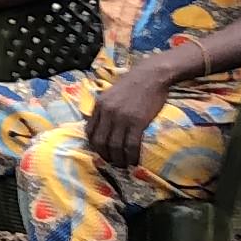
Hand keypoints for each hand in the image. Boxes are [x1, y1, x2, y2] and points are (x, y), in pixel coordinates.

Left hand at [82, 54, 178, 173]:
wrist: (152, 75)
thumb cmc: (133, 83)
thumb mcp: (111, 93)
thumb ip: (104, 107)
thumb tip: (100, 123)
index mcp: (99, 105)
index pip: (89, 131)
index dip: (94, 145)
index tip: (101, 152)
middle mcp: (107, 113)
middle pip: (100, 142)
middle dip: (105, 156)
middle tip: (112, 162)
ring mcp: (122, 118)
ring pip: (115, 146)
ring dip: (118, 159)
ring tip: (124, 165)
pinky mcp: (137, 122)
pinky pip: (131, 145)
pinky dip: (131, 156)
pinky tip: (134, 161)